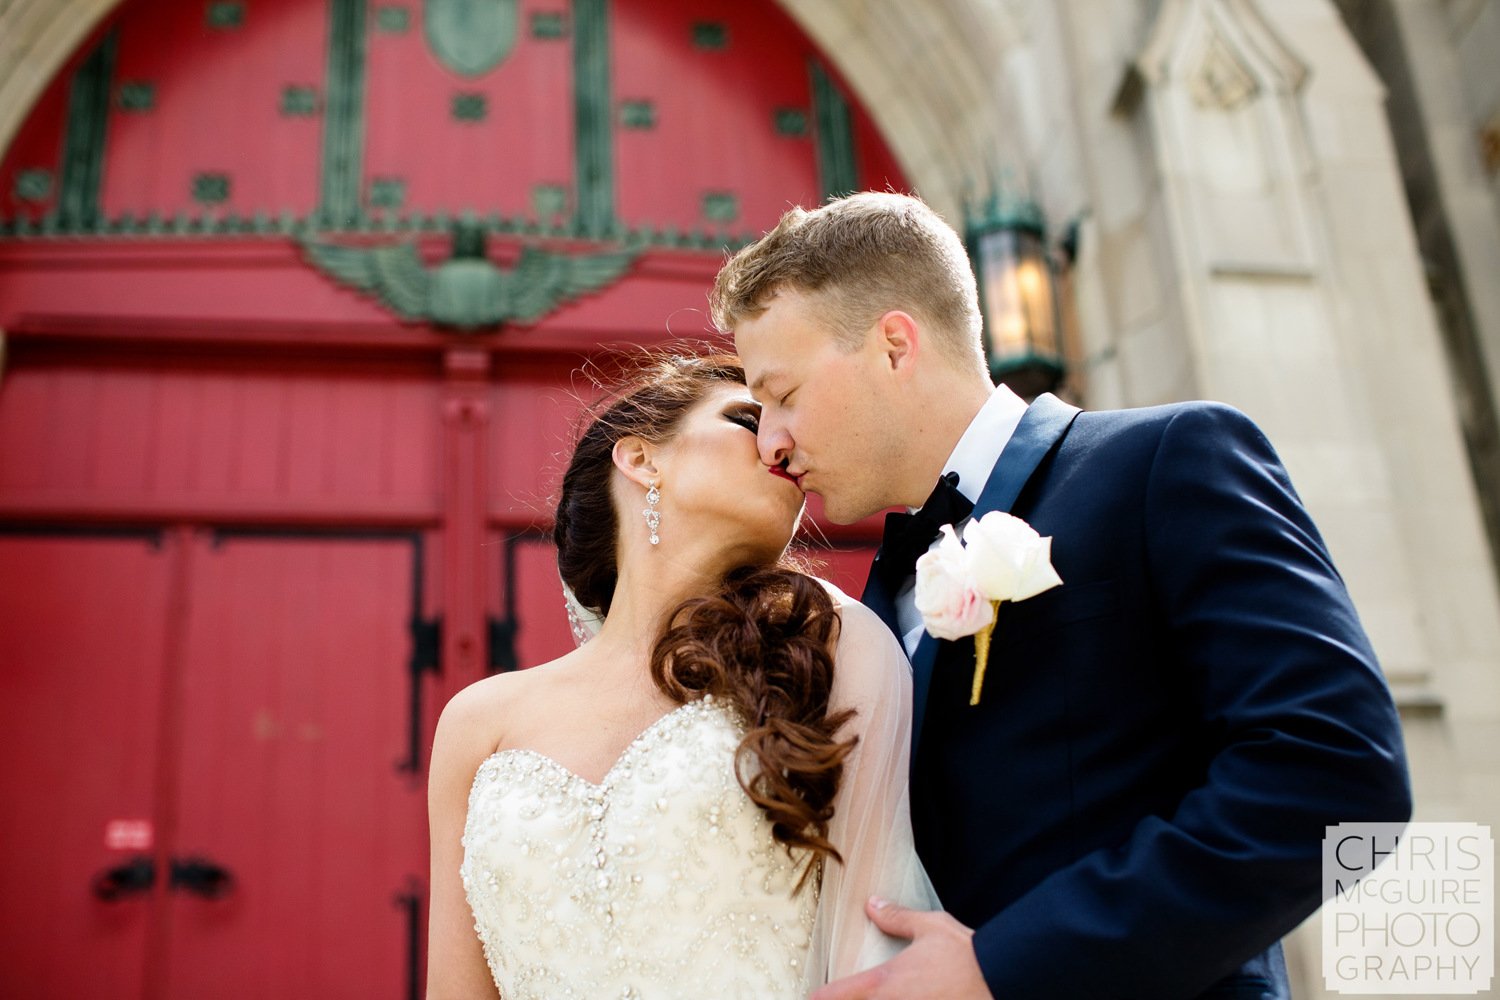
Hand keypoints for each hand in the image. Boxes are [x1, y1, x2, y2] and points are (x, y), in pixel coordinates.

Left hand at [810, 897, 990, 999]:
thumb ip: (896, 918)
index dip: (819, 997)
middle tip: (843, 996)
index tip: (811, 997)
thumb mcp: (929, 927)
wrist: (1002, 976)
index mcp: (884, 982)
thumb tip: (872, 904)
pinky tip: (909, 999)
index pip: (835, 995)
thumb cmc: (964, 952)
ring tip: (877, 997)